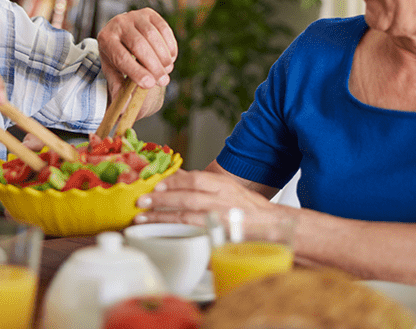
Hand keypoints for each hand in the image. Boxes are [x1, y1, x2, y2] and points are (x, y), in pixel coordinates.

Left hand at [97, 8, 176, 95]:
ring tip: (166, 71)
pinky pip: (164, 29)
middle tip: (163, 81)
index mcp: (105, 39)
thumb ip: (119, 90)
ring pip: (153, 36)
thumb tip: (126, 108)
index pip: (121, 57)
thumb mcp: (114, 75)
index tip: (150, 85)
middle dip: (153, 66)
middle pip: (139, 45)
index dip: (136, 72)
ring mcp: (134, 15)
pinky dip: (170, 46)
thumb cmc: (118, 61)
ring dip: (163, 56)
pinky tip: (170, 58)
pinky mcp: (149, 13)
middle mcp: (117, 23)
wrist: (122, 37)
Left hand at [134, 169, 273, 225]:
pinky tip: (162, 235)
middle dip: (162, 198)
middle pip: (188, 197)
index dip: (175, 180)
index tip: (156, 182)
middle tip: (142, 200)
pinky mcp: (221, 237)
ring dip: (163, 217)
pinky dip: (177, 235)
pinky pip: (195, 236)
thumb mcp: (227, 188)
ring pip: (187, 217)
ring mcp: (222, 220)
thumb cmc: (248, 207)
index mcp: (224, 185)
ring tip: (143, 218)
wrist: (273, 226)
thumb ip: (204, 184)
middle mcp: (223, 201)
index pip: (196, 178)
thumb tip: (178, 176)